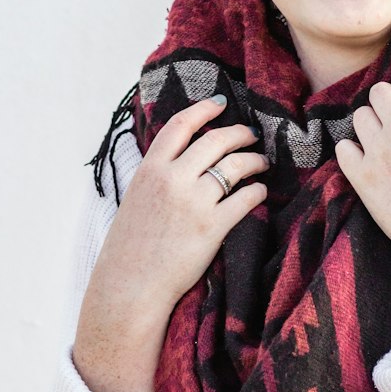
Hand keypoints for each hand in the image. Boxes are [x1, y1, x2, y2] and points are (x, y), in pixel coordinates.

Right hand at [73, 97, 268, 391]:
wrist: (129, 288)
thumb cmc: (130, 247)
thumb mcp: (136, 198)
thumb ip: (159, 175)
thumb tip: (185, 156)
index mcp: (150, 169)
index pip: (180, 125)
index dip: (204, 109)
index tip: (220, 103)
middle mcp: (173, 179)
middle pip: (216, 140)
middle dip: (240, 133)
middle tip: (252, 136)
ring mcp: (194, 202)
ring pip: (236, 165)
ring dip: (254, 160)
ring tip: (261, 162)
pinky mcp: (213, 227)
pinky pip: (246, 198)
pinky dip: (258, 191)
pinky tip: (260, 192)